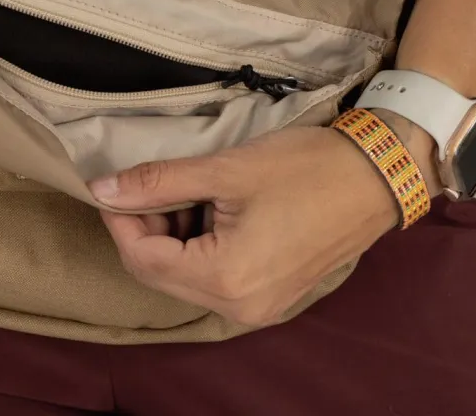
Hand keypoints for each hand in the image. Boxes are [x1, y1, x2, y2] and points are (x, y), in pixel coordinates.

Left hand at [89, 125, 401, 327]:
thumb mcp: (224, 169)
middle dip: (146, 225)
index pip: (143, 258)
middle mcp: (238, 307)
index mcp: (226, 280)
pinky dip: (199, 242)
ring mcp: (257, 306)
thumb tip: (100, 189)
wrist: (375, 176)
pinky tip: (210, 205)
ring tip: (186, 187)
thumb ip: (158, 182)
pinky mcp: (270, 295)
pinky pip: (214, 276)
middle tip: (151, 180)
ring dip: (172, 232)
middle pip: (161, 271)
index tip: (112, 181)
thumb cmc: (303, 168)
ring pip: (185, 274)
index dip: (120, 218)